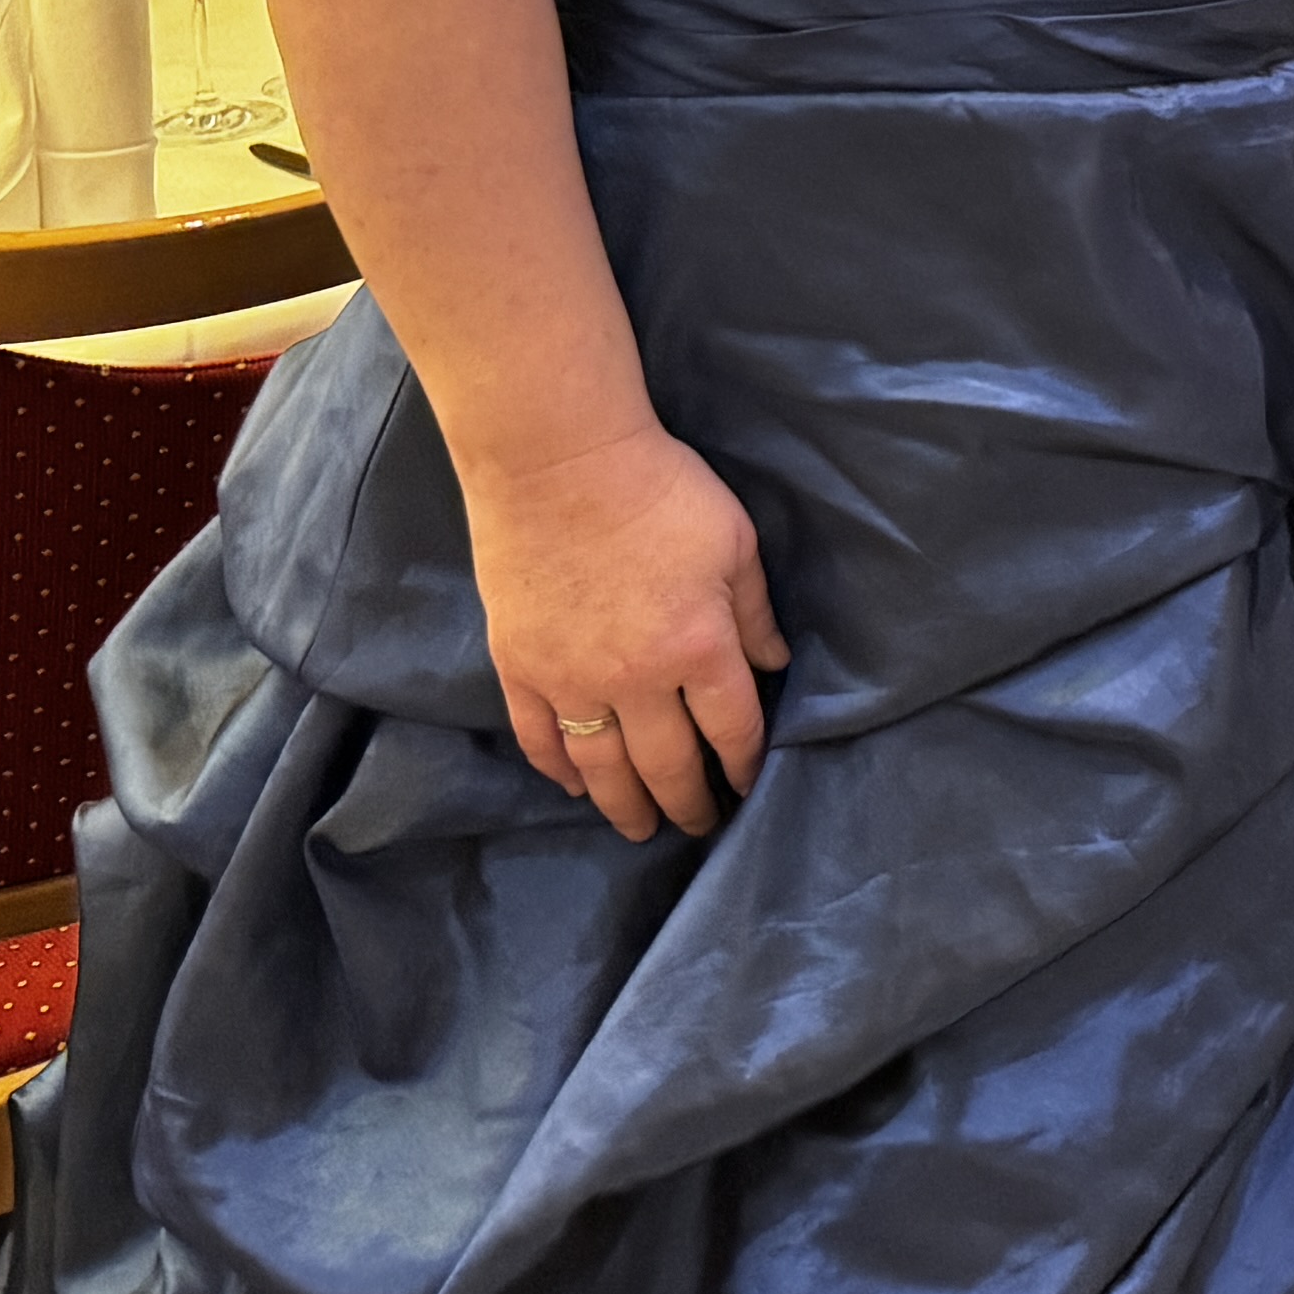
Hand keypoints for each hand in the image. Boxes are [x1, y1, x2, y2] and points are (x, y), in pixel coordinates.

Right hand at [460, 423, 790, 842]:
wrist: (557, 465)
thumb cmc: (661, 492)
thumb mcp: (735, 543)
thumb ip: (754, 613)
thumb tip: (775, 665)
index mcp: (699, 648)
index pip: (731, 728)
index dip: (743, 764)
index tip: (748, 787)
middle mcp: (635, 680)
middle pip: (667, 764)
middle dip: (689, 803)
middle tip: (699, 826)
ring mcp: (570, 681)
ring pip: (601, 767)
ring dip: (625, 805)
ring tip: (641, 828)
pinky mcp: (518, 668)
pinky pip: (540, 738)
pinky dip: (559, 771)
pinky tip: (577, 788)